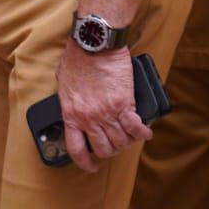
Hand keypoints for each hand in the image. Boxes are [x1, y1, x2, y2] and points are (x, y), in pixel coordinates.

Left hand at [54, 41, 148, 172]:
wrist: (94, 43)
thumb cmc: (77, 56)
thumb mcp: (63, 82)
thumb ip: (68, 99)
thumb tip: (74, 105)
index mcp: (71, 114)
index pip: (76, 149)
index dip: (85, 162)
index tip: (91, 165)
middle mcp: (89, 118)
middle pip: (103, 148)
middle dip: (110, 150)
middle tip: (115, 145)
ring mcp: (107, 112)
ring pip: (120, 141)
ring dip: (127, 142)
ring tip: (130, 137)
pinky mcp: (125, 103)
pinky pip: (135, 127)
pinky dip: (142, 132)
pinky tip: (145, 133)